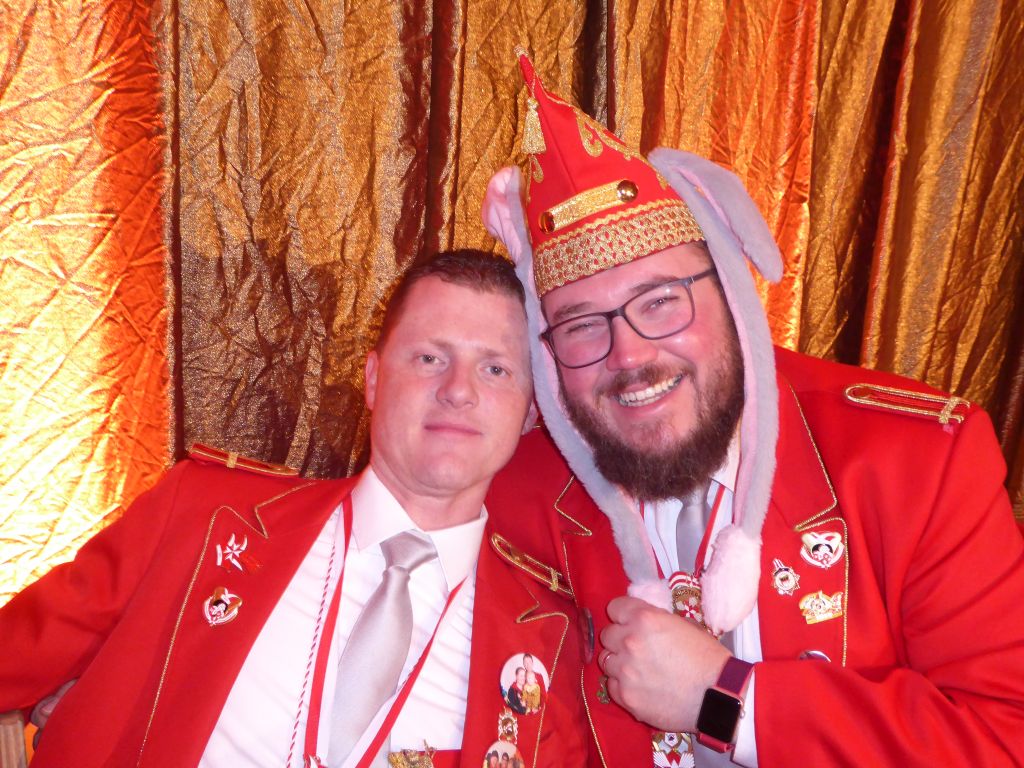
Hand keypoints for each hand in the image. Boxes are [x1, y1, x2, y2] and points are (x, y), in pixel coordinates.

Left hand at [598, 596, 729, 730]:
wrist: (718, 696)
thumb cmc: (707, 657)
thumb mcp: (684, 624)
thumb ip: (656, 620)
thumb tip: (642, 622)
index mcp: (645, 619)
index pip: (615, 608)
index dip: (622, 615)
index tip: (628, 622)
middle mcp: (629, 642)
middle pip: (607, 635)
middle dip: (619, 640)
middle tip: (636, 649)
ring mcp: (625, 671)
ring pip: (606, 661)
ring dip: (619, 663)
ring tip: (638, 670)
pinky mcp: (626, 696)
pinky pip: (611, 686)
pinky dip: (622, 685)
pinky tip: (640, 687)